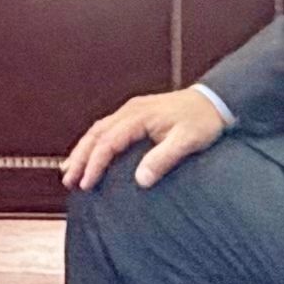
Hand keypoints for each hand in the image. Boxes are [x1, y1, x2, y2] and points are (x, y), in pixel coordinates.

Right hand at [60, 83, 230, 192]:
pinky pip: (107, 127)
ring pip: (98, 129)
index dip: (94, 164)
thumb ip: (163, 159)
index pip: (108, 142)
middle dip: (79, 158)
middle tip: (68, 180)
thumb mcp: (187, 141)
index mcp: (138, 116)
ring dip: (83, 150)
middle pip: (96, 134)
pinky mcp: (136, 114)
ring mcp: (132, 110)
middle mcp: (130, 111)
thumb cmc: (202, 121)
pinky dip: (94, 142)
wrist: (215, 100)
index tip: (86, 184)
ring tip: (70, 170)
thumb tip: (141, 180)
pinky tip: (91, 153)